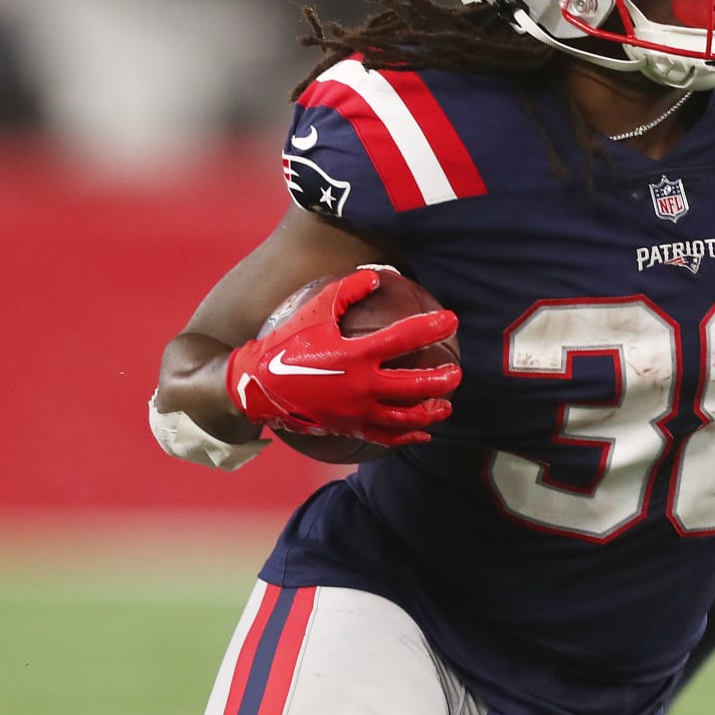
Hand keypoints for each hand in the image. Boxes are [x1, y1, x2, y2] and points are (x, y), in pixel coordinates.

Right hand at [225, 268, 461, 445]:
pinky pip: (385, 437)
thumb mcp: (313, 311)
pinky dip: (408, 436)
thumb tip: (377, 277)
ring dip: (431, 412)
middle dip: (442, 379)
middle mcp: (360, 386)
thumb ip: (346, 291)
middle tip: (457, 373)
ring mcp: (356, 411)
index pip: (404, 338)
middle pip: (414, 385)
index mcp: (355, 354)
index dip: (431, 326)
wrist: (257, 386)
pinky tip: (423, 433)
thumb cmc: (286, 344)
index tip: (451, 319)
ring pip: (405, 417)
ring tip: (447, 406)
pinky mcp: (349, 428)